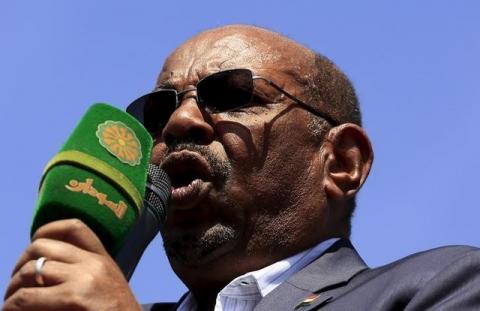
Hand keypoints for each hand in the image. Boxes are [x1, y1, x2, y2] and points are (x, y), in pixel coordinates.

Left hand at [3, 219, 141, 310]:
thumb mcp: (106, 287)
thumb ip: (84, 273)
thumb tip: (45, 269)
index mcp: (103, 259)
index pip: (74, 227)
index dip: (46, 229)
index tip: (32, 246)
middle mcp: (94, 263)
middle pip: (42, 246)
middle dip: (20, 264)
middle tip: (15, 285)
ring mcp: (85, 278)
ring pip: (31, 270)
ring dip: (13, 288)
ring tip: (11, 304)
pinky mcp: (75, 297)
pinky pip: (27, 296)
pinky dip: (13, 305)